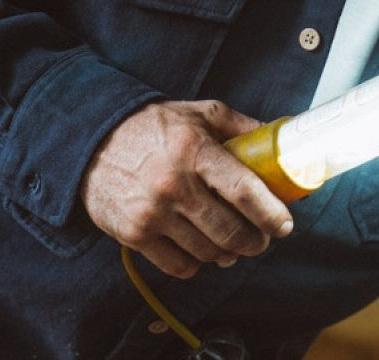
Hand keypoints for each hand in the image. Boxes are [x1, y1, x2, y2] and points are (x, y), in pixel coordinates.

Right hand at [80, 99, 293, 277]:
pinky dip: (197, 263)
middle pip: (229, 230)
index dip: (269, 213)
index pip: (242, 189)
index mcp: (194, 149)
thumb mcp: (197, 113)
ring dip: (228, 254)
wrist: (93, 141)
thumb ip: (238, 125)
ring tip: (233, 244)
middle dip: (255, 241)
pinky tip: (202, 249)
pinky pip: (179, 266)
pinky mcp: (134, 235)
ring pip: (207, 252)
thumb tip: (278, 137)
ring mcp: (152, 213)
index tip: (285, 225)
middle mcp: (174, 184)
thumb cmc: (153, 126)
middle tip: (262, 239)